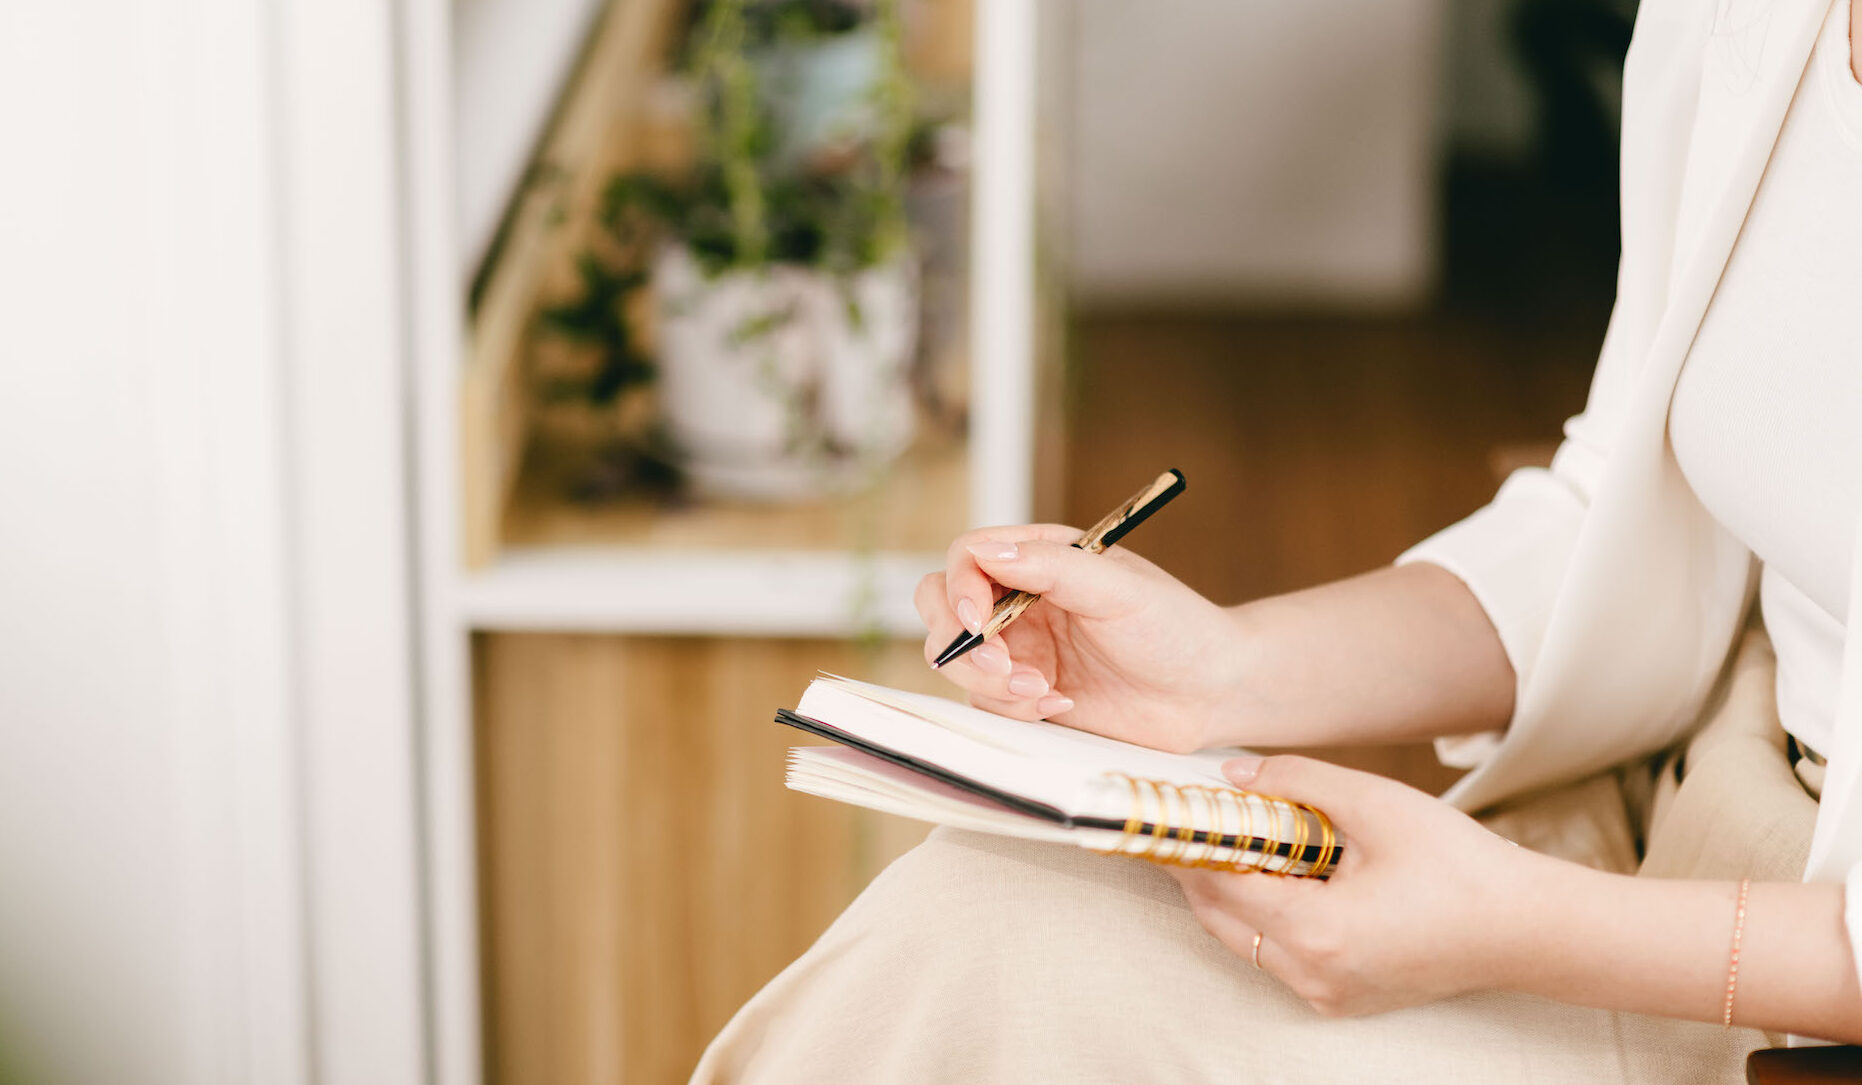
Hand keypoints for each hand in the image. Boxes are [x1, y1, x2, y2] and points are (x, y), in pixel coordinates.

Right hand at [915, 523, 1247, 751]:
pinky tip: (1059, 705)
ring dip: (989, 682)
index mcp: (1040, 559)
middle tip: (1001, 668)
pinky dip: (1013, 709)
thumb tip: (986, 553)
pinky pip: (987, 703)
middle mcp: (1020, 601)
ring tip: (1045, 693)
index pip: (968, 558)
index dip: (959, 588)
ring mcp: (1021, 650)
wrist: (1208, 692)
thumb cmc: (1175, 628)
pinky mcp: (1027, 695)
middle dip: (960, 643)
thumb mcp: (1118, 589)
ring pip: (958, 661)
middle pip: (942, 609)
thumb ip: (1051, 566)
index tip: (976, 621)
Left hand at [1168, 755, 1548, 1015]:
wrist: (1526, 929)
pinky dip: (1266, 916)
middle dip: (1200, 869)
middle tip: (1190, 820)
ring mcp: (1326, 994)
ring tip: (1236, 838)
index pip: (1220, 884)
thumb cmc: (1460, 866)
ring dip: (1232, 892)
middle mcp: (1312, 975)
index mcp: (1317, 932)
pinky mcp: (1342, 998)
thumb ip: (1298, 781)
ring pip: (1245, 940)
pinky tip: (1281, 873)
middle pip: (1221, 919)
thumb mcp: (1377, 804)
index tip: (1163, 812)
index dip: (1186, 845)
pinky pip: (1279, 956)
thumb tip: (1234, 774)